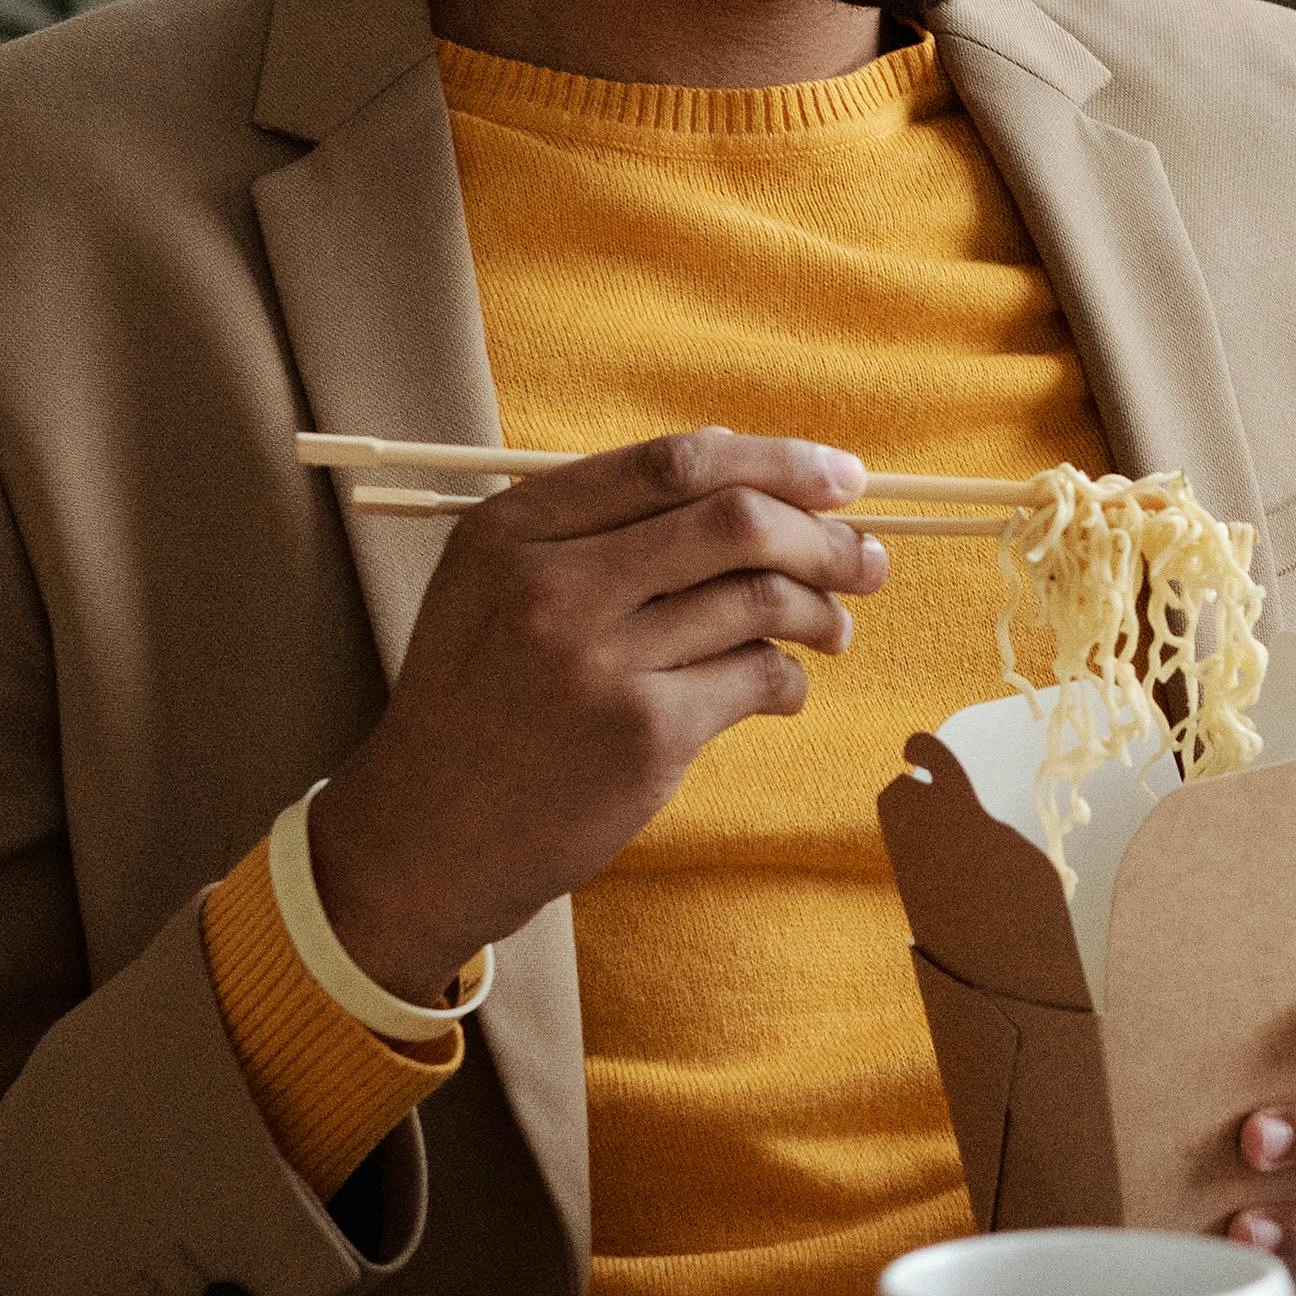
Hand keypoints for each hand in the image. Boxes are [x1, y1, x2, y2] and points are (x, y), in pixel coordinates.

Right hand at [299, 429, 889, 1000]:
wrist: (429, 834)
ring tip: (833, 628)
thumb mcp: (494, 586)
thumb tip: (746, 466)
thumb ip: (597, 524)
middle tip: (865, 558)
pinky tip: (780, 689)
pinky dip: (788, 679)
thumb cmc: (482, 700)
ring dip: (821, 610)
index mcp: (515, 530)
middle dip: (823, 534)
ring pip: (760, 598)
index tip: (840, 477)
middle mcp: (551, 586)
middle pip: (734, 521)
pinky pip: (756, 678)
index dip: (776, 461)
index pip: (674, 463)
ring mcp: (598, 662)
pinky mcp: (642, 735)